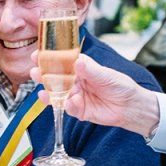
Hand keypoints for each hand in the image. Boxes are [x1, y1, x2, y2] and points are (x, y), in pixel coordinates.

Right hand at [31, 53, 159, 137]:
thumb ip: (90, 70)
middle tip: (34, 72)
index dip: (49, 58)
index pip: (62, 61)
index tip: (38, 55)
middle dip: (44, 75)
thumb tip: (77, 62)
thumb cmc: (120, 86)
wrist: (131, 107)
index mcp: (81, 68)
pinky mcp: (79, 110)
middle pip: (56, 77)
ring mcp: (76, 96)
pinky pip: (68, 108)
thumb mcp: (106, 75)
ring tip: (42, 91)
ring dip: (50, 92)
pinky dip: (67, 106)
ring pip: (58, 93)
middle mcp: (76, 81)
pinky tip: (69, 102)